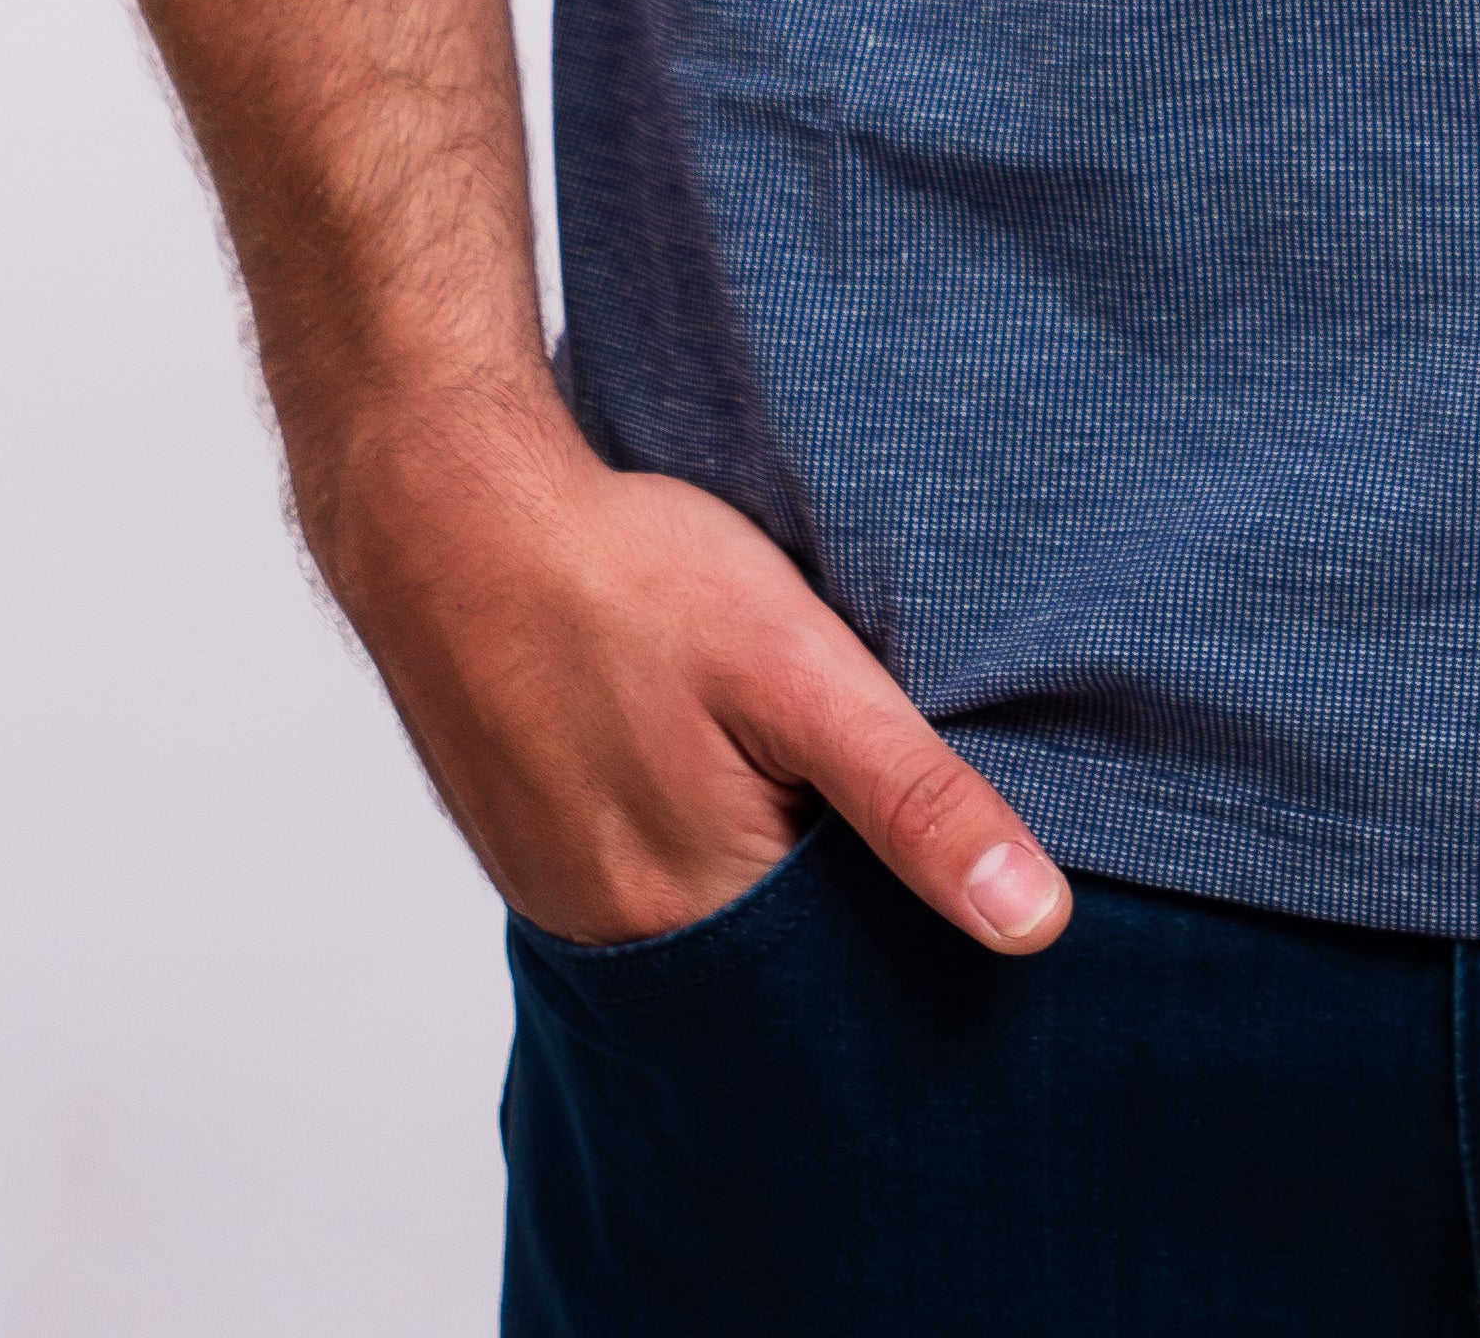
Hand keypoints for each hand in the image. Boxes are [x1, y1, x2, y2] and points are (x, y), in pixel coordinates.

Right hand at [299, 378, 1071, 954]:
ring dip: (753, 846)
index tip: (941, 829)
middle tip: (844, 763)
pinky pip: (637, 870)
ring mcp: (561, 896)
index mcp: (697, 918)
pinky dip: (683, 824)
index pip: (847, 968)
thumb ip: (914, 799)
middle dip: (830, 880)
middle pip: (773, 950)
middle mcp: (620, 939)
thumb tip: (1034, 924)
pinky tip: (695, 745)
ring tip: (770, 749)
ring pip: (705, 907)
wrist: (445, 509)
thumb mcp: (800, 669)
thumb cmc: (622, 575)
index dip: (903, 904)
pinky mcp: (528, 845)